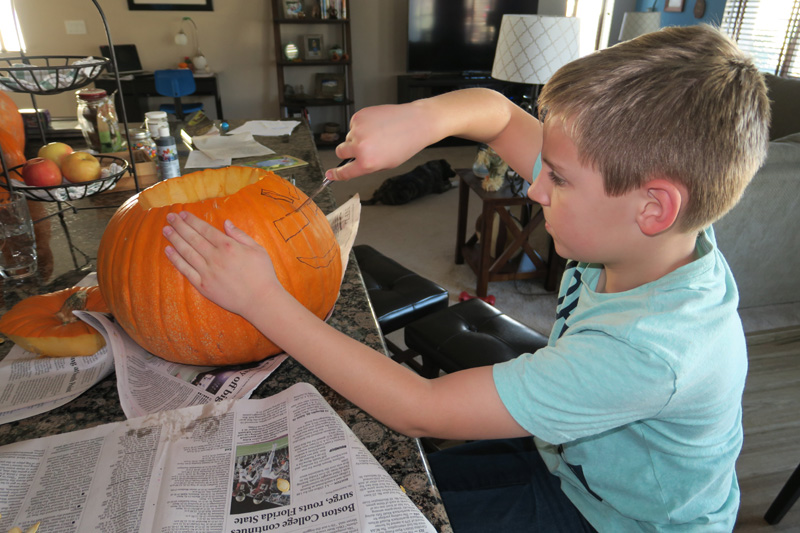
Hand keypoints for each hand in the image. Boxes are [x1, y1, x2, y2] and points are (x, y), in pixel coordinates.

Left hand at [162, 211, 284, 319]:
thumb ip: (240, 235)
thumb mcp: (257, 249)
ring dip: (175, 239)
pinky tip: (169, 251)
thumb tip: (226, 222)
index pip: (205, 229)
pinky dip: (176, 260)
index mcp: (228, 246)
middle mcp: (215, 257)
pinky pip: (186, 270)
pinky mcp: (203, 286)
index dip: (192, 220)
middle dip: (180, 226)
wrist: (261, 301)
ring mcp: (207, 272)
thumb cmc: (263, 274)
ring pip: (187, 252)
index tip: (182, 214)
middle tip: (169, 217)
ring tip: (166, 230)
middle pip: (193, 238)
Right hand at [326, 102, 434, 181]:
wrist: (416, 123)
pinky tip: (376, 125)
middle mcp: (360, 147)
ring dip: (357, 137)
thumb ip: (367, 166)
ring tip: (377, 134)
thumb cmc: (405, 144)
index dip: (335, 174)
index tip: (329, 174)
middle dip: (346, 152)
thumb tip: (353, 164)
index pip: (344, 172)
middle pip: (340, 151)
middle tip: (359, 149)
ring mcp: (358, 130)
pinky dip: (362, 126)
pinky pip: (354, 125)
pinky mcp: (359, 116)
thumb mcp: (387, 164)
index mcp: (367, 163)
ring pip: (348, 137)